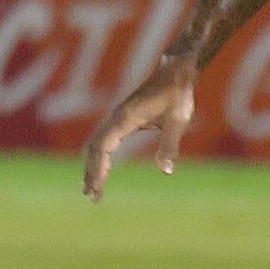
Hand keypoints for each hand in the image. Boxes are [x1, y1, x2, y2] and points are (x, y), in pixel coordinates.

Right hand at [83, 57, 197, 200]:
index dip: (97, 168)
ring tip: (91, 189)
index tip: (96, 188)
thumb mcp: (178, 119)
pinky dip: (99, 157)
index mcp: (125, 118)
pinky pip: (104, 140)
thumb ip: (170, 144)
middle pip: (93, 148)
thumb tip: (166, 171)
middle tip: (91, 196)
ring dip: (92, 166)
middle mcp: (116, 118)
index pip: (102, 147)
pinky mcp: (122, 119)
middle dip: (90, 172)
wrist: (176, 72)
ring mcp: (117, 118)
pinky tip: (103, 170)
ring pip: (95, 144)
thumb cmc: (178, 94)